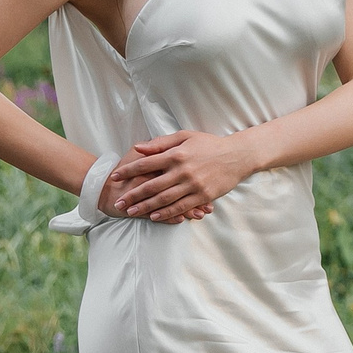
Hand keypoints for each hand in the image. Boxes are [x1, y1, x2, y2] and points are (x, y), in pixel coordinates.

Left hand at [107, 130, 254, 221]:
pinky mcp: (203, 196)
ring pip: (164, 199)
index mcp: (176, 154)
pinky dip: (167, 212)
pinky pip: (181, 206)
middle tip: (118, 202)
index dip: (128, 171)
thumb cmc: (210, 144)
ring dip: (146, 207)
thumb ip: (161, 143)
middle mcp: (182, 171)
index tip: (114, 177)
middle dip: (132, 195)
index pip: (146, 163)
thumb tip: (139, 147)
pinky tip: (155, 216)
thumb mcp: (185, 136)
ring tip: (131, 212)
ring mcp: (193, 185)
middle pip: (151, 185)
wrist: (237, 156)